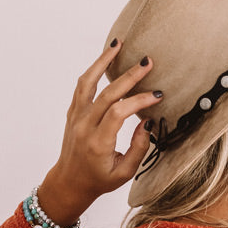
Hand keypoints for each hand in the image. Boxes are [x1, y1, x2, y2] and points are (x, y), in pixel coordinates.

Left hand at [37, 40, 162, 224]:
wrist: (70, 182)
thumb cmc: (99, 180)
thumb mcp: (124, 173)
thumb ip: (139, 148)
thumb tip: (147, 122)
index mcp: (98, 143)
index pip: (118, 113)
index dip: (138, 101)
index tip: (156, 96)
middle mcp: (84, 127)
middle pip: (107, 93)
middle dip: (129, 76)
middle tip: (147, 62)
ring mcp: (76, 117)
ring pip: (89, 82)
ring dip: (104, 61)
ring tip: (119, 44)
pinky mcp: (73, 112)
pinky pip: (82, 85)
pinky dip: (94, 69)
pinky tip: (106, 57)